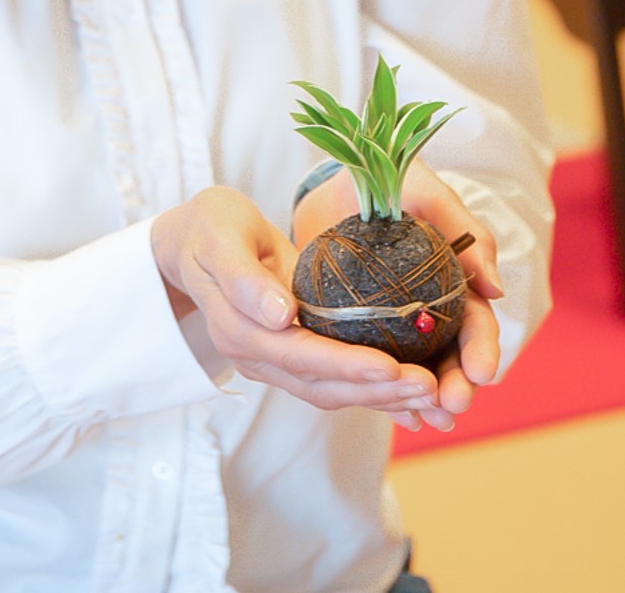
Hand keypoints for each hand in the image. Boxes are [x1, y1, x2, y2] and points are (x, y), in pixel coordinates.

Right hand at [150, 186, 442, 415]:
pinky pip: (331, 381)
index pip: (298, 354)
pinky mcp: (288, 356)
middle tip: (428, 387)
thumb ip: (245, 278)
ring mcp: (271, 360)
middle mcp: (255, 354)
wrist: (194, 240)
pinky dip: (370, 390)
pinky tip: (408, 395)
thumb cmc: (212, 228)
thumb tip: (280, 316)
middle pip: (319, 384)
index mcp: (238, 328)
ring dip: (379, 397)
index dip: (345, 364)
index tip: (392, 366)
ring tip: (429, 393)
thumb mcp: (221, 237)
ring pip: (328, 390)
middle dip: (375, 390)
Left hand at [292, 160, 503, 433]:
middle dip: (456, 384)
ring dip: (424, 398)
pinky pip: (371, 362)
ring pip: (414, 369)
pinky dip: (382, 389)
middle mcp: (430, 311)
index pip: (476, 323)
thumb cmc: (394, 179)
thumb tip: (495, 289)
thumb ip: (465, 233)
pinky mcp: (357, 327)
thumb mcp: (428, 193)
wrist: (339, 177)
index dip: (483, 349)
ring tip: (428, 420)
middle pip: (449, 357)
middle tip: (452, 404)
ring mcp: (393, 323)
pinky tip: (388, 411)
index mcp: (456, 283)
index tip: (483, 371)